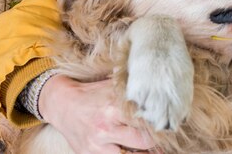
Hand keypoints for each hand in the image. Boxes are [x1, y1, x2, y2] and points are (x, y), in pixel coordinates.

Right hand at [39, 75, 155, 153]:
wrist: (62, 104)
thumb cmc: (91, 94)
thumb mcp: (110, 86)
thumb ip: (131, 88)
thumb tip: (156, 85)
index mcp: (113, 107)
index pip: (145, 119)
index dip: (159, 122)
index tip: (169, 121)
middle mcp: (106, 128)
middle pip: (142, 141)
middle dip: (155, 140)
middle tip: (164, 137)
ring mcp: (97, 145)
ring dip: (144, 153)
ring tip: (158, 151)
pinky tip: (136, 152)